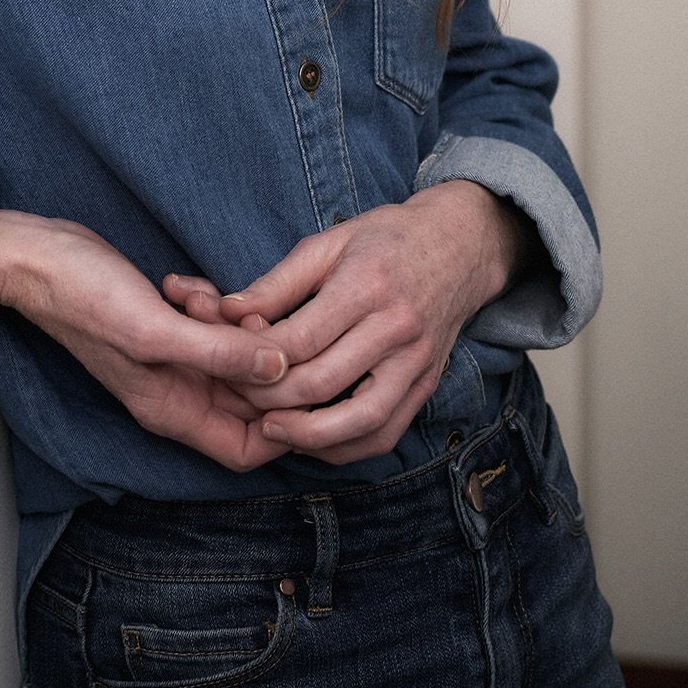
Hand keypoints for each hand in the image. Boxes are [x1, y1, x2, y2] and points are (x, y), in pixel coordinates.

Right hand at [0, 209, 293, 471]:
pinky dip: (208, 301)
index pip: (246, 449)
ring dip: (229, 322)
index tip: (291, 375)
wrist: (39, 256)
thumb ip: (219, 354)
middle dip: (257, 358)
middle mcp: (175, 392)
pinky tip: (179, 285)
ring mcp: (173, 358)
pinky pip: (212, 323)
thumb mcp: (152, 330)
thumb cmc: (82, 298)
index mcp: (171, 410)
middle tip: (244, 320)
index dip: (281, 423)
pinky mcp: (169, 325)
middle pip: (249, 398)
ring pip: (234, 354)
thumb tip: (282, 370)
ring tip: (198, 299)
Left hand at [161, 182, 529, 465]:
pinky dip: (346, 448)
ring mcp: (417, 363)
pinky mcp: (427, 386)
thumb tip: (225, 312)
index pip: (301, 339)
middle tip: (237, 397)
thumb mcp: (328, 243)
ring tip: (269, 431)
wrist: (462, 245)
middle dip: (270, 399)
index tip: (228, 358)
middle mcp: (397, 329)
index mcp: (368, 286)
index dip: (257, 357)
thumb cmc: (387, 239)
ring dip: (307, 437)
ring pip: (359, 422)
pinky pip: (386, 433)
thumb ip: (277, 282)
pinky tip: (311, 441)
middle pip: (322, 383)